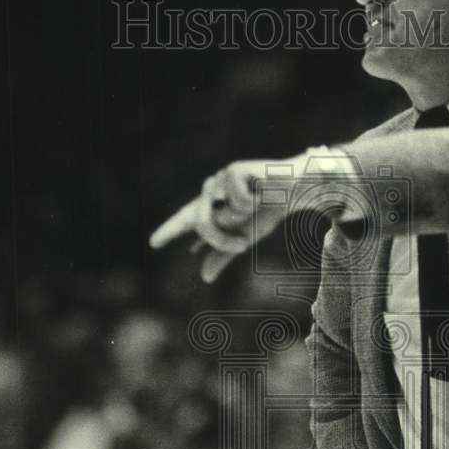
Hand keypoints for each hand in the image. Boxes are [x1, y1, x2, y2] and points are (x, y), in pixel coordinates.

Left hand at [148, 159, 290, 282]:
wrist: (295, 190)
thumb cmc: (270, 211)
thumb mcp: (245, 237)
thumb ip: (223, 254)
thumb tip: (204, 277)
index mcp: (212, 207)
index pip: (186, 220)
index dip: (169, 231)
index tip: (153, 243)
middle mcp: (211, 192)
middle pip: (201, 223)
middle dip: (222, 239)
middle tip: (243, 245)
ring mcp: (220, 179)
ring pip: (219, 214)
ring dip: (242, 220)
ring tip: (259, 206)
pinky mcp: (233, 171)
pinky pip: (236, 201)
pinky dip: (253, 202)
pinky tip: (262, 192)